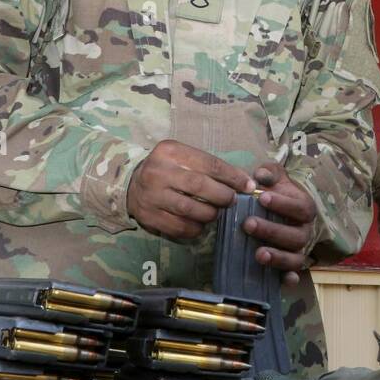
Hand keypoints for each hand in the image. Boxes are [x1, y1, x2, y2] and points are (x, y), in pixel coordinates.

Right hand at [126, 140, 251, 239]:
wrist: (131, 184)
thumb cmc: (169, 168)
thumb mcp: (184, 157)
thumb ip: (210, 166)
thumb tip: (244, 182)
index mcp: (170, 151)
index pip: (209, 163)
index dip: (232, 176)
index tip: (248, 186)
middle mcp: (158, 172)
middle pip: (199, 186)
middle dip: (222, 196)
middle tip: (231, 201)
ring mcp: (151, 196)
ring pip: (190, 209)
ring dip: (210, 214)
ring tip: (215, 212)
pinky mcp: (148, 217)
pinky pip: (179, 227)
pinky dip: (196, 228)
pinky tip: (200, 223)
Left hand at [243, 162, 319, 287]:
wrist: (283, 213)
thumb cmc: (277, 194)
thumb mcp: (275, 178)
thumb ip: (270, 173)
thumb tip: (260, 175)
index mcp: (305, 209)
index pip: (300, 208)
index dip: (283, 204)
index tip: (262, 198)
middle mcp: (305, 232)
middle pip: (295, 236)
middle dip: (272, 231)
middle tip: (248, 224)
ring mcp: (298, 252)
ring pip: (295, 259)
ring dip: (278, 257)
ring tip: (258, 254)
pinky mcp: (289, 267)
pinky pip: (293, 276)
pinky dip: (289, 280)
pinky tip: (282, 281)